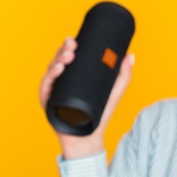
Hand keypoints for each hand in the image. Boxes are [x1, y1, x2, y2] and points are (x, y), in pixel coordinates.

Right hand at [39, 37, 133, 158]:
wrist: (91, 137)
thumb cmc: (101, 114)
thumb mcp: (115, 92)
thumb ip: (124, 75)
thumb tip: (130, 55)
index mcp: (75, 76)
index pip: (69, 56)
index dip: (69, 46)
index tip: (75, 39)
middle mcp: (62, 81)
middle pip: (59, 60)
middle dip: (63, 50)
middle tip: (72, 45)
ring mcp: (54, 91)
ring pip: (51, 70)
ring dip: (57, 60)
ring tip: (68, 56)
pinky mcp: (49, 102)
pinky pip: (46, 87)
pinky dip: (50, 77)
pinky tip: (58, 69)